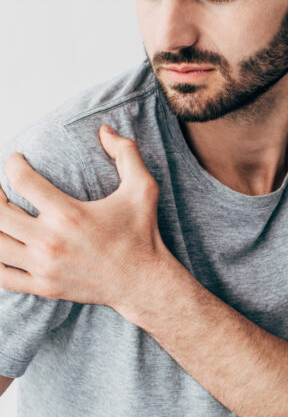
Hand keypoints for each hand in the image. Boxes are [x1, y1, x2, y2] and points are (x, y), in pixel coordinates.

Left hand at [0, 125, 169, 309]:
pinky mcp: (43, 287)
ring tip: (2, 211)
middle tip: (2, 186)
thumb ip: (127, 153)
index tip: (17, 159)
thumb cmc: (142, 233)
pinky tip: (2, 244)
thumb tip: (105, 130)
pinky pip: (2, 276)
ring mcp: (44, 267)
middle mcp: (50, 241)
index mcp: (69, 214)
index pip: (22, 180)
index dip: (13, 163)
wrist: (145, 282)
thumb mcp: (143, 188)